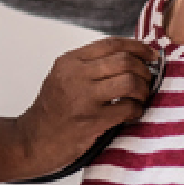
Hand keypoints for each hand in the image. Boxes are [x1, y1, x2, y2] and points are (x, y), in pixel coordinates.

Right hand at [0, 36, 158, 184]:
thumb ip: (89, 65)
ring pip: (129, 81)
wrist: (32, 141)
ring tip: (142, 96)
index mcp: (70, 61)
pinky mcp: (92, 121)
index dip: (137, 46)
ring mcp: (84, 99)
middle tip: (148, 78)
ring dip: (143, 89)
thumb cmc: (52, 110)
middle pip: (124, 61)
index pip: (111, 44)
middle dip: (144, 69)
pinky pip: (127, 108)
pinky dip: (137, 109)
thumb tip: (128, 57)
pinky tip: (133, 112)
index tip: (151, 54)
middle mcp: (76, 75)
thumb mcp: (63, 76)